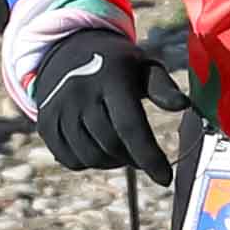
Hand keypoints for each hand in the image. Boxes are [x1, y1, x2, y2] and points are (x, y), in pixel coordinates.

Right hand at [28, 32, 184, 180]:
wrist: (66, 50)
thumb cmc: (116, 64)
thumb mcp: (142, 66)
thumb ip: (163, 87)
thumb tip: (183, 105)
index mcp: (109, 78)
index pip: (131, 126)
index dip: (149, 157)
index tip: (165, 179)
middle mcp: (80, 93)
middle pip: (111, 146)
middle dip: (134, 159)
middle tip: (143, 156)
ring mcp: (58, 109)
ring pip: (91, 157)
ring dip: (112, 162)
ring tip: (122, 150)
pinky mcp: (45, 124)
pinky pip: (71, 160)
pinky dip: (89, 162)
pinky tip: (98, 148)